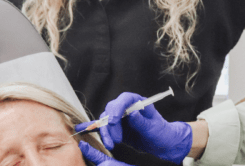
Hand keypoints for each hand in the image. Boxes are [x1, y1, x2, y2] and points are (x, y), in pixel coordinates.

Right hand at [75, 93, 191, 163]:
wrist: (162, 144)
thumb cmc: (162, 133)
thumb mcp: (154, 129)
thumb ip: (142, 122)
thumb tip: (132, 113)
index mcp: (138, 102)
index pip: (125, 99)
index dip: (117, 108)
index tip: (114, 121)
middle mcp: (127, 107)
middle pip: (112, 110)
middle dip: (110, 125)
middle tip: (114, 139)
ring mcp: (121, 117)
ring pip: (106, 120)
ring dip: (105, 133)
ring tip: (111, 145)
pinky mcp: (116, 128)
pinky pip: (104, 127)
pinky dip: (95, 129)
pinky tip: (82, 130)